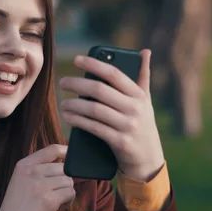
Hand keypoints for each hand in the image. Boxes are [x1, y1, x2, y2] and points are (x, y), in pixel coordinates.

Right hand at [0, 144, 74, 210]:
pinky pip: (70, 193)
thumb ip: (37, 169)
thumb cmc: (17, 206)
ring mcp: (40, 185)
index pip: (51, 149)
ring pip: (68, 180)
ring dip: (67, 191)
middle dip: (64, 179)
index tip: (71, 155)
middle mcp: (32, 172)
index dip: (65, 151)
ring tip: (56, 199)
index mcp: (24, 165)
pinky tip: (59, 206)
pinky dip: (68, 200)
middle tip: (57, 191)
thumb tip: (62, 161)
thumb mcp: (21, 180)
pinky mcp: (49, 200)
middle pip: (63, 167)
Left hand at [59, 49, 163, 180]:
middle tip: (63, 82)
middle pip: (99, 90)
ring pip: (94, 110)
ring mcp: (128, 125)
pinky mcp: (120, 142)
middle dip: (77, 84)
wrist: (148, 160)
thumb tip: (145, 51)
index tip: (76, 59)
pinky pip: (94, 128)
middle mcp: (134, 108)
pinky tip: (68, 117)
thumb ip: (143, 76)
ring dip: (74, 105)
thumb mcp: (146, 101)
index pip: (114, 74)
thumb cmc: (143, 124)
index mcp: (138, 94)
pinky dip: (78, 121)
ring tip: (64, 103)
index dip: (94, 64)